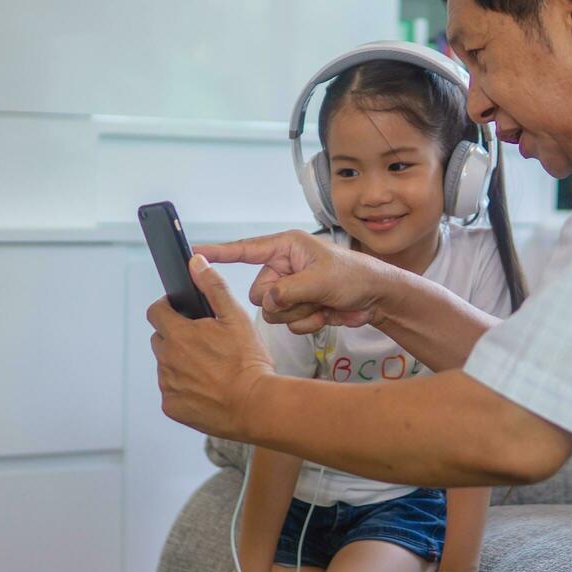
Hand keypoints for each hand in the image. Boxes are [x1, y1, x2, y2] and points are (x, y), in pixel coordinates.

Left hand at [148, 254, 273, 439]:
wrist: (255, 406)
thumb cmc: (248, 362)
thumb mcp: (235, 318)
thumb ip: (212, 287)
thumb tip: (195, 263)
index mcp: (178, 334)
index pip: (156, 311)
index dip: (168, 308)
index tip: (180, 311)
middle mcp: (167, 359)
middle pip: (160, 339)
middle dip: (175, 336)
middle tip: (203, 342)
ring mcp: (168, 384)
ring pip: (166, 365)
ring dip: (180, 362)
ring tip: (209, 367)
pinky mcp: (172, 407)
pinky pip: (171, 391)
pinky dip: (184, 387)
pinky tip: (207, 387)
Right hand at [196, 230, 397, 334]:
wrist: (377, 297)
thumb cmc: (354, 276)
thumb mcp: (321, 279)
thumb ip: (289, 290)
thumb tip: (267, 302)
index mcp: (285, 248)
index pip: (244, 249)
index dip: (219, 253)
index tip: (194, 253)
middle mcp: (283, 266)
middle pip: (258, 293)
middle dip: (284, 301)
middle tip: (310, 297)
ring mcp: (290, 289)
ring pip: (273, 312)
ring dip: (299, 314)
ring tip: (322, 304)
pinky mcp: (299, 307)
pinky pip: (288, 323)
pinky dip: (307, 323)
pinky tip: (325, 314)